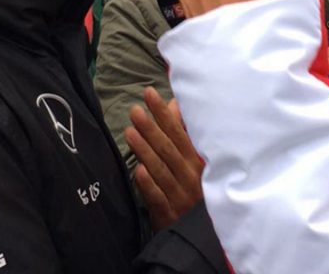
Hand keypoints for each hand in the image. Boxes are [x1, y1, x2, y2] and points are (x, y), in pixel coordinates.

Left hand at [124, 87, 203, 230]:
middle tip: (136, 111)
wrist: (197, 234)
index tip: (150, 94)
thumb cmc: (193, 189)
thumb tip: (174, 105)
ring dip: (145, 150)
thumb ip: (183, 133)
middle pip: (169, 148)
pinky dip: (149, 184)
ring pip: (161, 169)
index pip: (179, 132)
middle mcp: (190, 176)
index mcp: (197, 161)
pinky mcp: (168, 213)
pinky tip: (139, 170)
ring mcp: (180, 194)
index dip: (164, 113)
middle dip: (152, 128)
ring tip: (130, 131)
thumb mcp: (192, 160)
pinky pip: (158, 196)